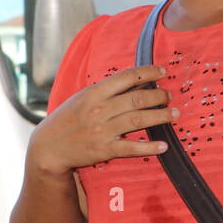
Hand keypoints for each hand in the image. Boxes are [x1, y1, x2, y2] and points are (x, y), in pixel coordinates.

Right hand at [29, 65, 175, 175]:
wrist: (48, 147)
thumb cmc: (67, 119)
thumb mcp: (82, 98)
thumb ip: (105, 91)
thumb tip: (134, 82)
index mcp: (94, 92)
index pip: (126, 77)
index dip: (147, 72)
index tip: (162, 72)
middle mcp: (99, 109)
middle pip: (137, 99)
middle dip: (158, 95)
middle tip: (170, 96)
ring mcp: (102, 130)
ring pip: (138, 120)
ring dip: (160, 116)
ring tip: (174, 114)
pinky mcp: (104, 150)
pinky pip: (131, 148)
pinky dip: (149, 147)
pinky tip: (163, 146)